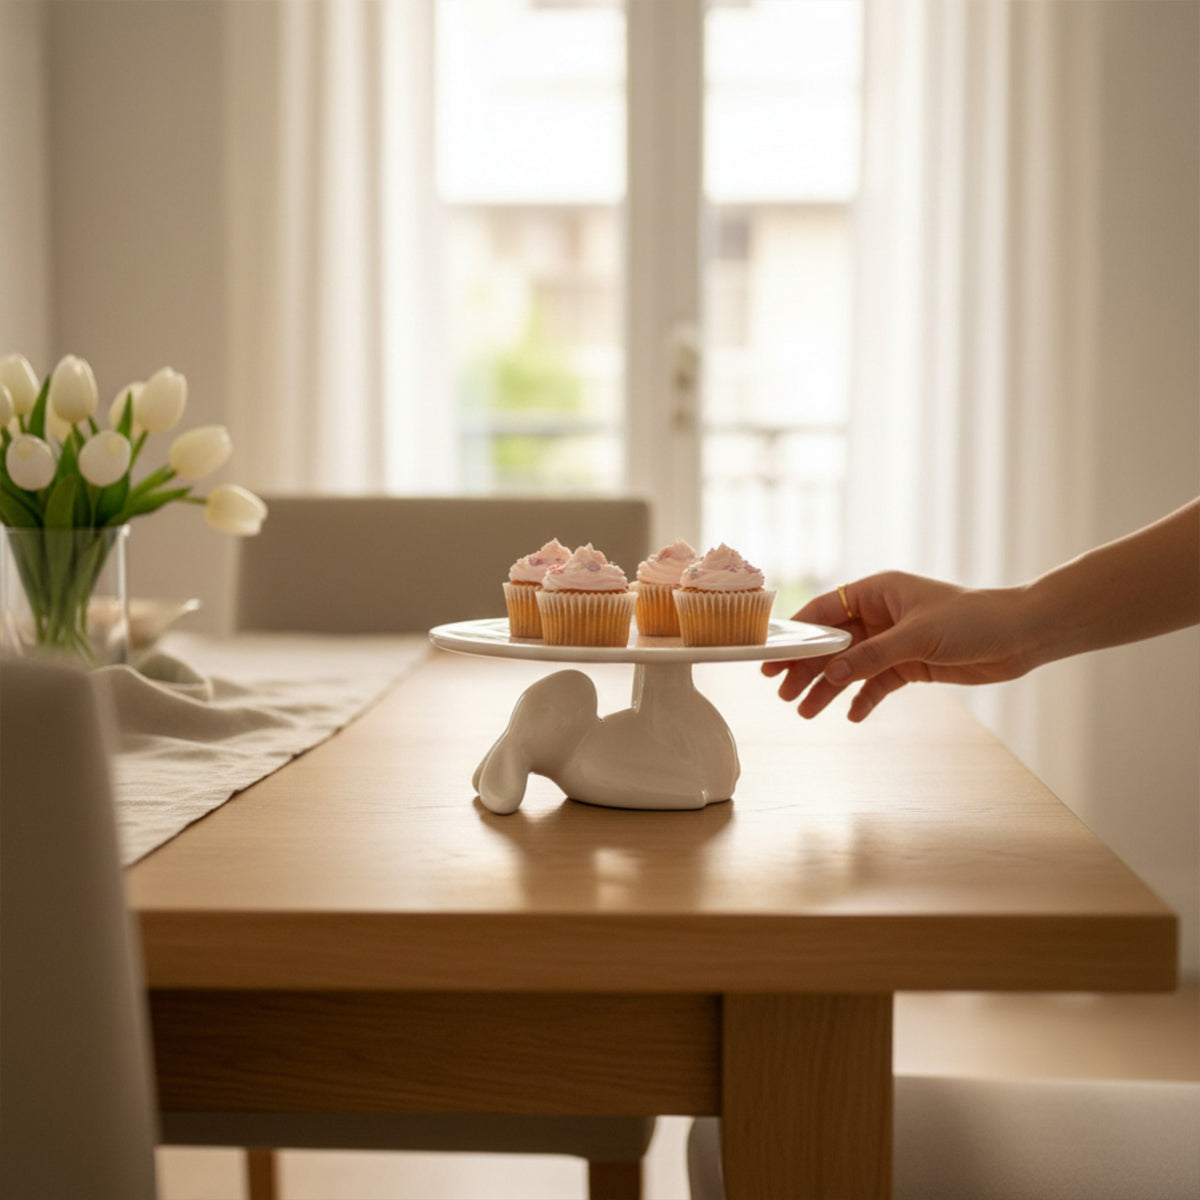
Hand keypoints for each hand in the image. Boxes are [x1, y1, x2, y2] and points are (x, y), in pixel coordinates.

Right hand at [762, 571, 1032, 720]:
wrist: (1020, 636)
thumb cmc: (971, 620)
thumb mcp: (916, 636)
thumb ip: (871, 656)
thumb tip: (831, 673)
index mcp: (875, 592)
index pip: (823, 613)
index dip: (796, 636)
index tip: (772, 658)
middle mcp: (879, 615)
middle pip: (831, 644)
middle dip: (807, 668)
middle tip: (783, 694)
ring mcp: (893, 641)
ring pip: (850, 666)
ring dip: (829, 689)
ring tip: (807, 713)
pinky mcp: (910, 664)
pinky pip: (876, 683)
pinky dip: (863, 698)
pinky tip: (852, 716)